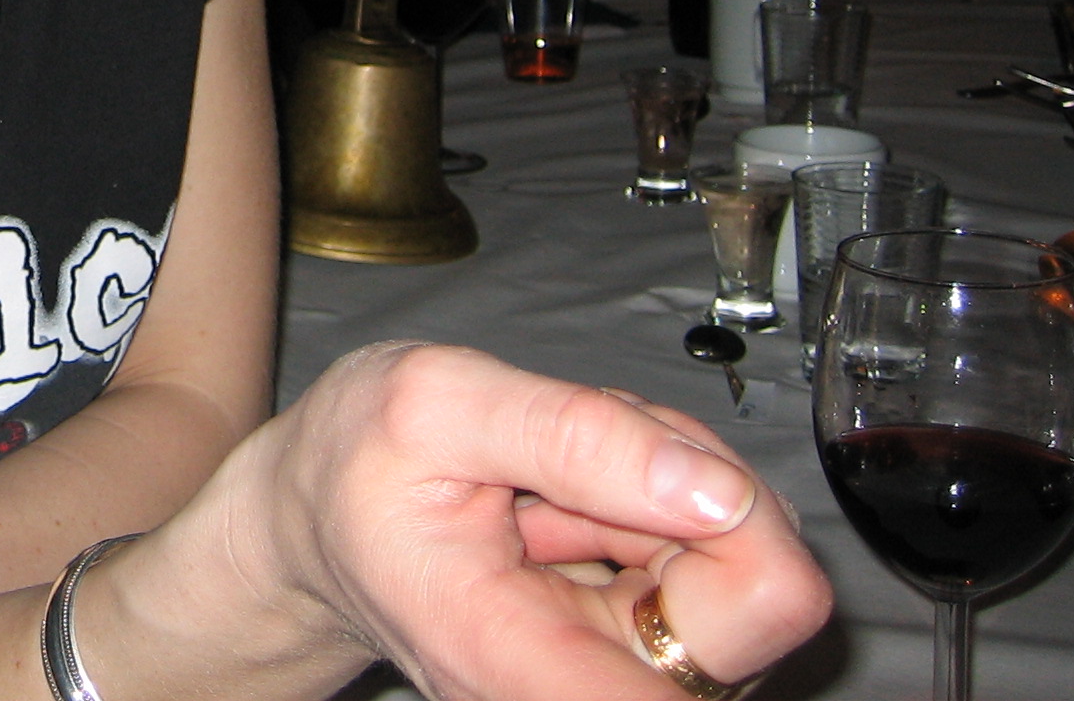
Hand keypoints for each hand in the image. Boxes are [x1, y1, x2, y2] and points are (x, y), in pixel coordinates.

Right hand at [97, 343, 829, 699]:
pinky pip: (722, 558)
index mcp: (521, 666)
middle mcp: (586, 694)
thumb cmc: (357, 463)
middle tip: (597, 445)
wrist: (315, 516)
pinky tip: (590, 480)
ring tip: (569, 460)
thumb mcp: (438, 403)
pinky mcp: (648, 645)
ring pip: (747, 569)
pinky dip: (674, 496)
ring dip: (683, 485)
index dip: (739, 564)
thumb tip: (719, 493)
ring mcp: (625, 674)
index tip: (678, 482)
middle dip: (704, 492)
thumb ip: (574, 436)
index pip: (694, 695)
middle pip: (758, 607)